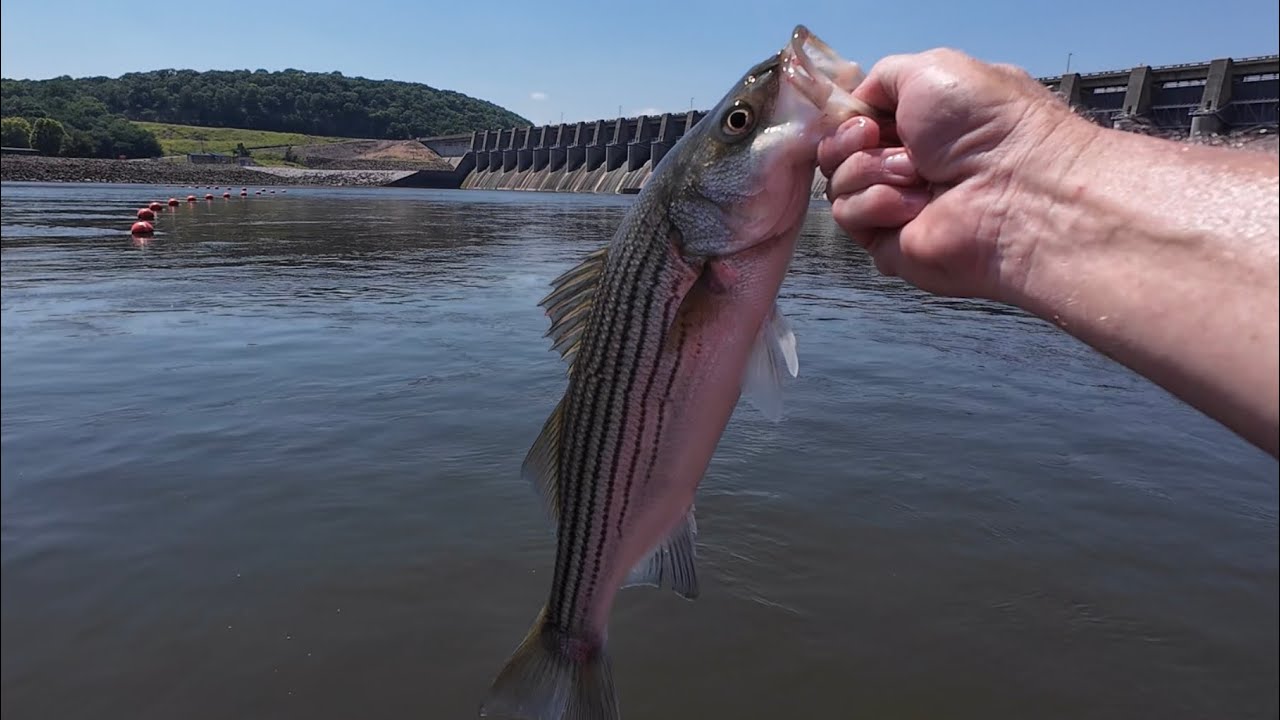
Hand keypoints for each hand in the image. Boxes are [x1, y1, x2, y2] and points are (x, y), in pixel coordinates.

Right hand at [817, 48, 1095, 299]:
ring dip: (871, 170)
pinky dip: (878, 204)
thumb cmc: (990, 125)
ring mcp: (895, 204)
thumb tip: (857, 101)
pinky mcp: (888, 242)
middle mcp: (906, 162)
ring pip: (837, 183)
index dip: (845, 117)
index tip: (860, 117)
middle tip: (877, 139)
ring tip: (916, 174)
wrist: (1018, 189)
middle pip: (836, 151)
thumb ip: (884, 77)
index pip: (854, 119)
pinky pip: (849, 217)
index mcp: (919, 122)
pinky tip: (915, 205)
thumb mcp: (933, 68)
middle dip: (850, 141)